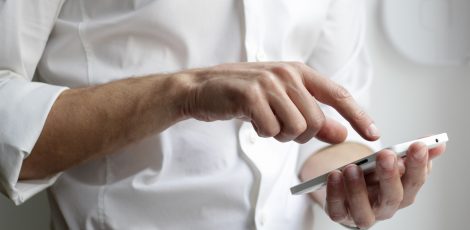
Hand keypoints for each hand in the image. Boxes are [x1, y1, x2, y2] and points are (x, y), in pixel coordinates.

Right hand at [177, 62, 379, 143]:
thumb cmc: (243, 95)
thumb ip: (313, 117)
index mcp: (298, 72)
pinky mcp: (250, 95)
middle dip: (299, 134)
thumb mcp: (282, 102)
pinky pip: (271, 130)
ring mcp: (269, 83)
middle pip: (315, 121)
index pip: (338, 95)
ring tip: (264, 121)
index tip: (373, 134)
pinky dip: (262, 133)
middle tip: (279, 126)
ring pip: (295, 128)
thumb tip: (341, 134)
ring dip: (280, 134)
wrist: (203, 88)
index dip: (358, 115)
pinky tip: (251, 120)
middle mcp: (287, 74)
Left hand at [324, 142, 445, 228]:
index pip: (415, 181)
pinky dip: (335, 194)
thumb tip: (438, 142)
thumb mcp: (392, 162)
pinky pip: (337, 210)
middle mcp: (385, 207)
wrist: (349, 190)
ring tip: (352, 168)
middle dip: (390, 176)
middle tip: (386, 155)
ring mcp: (362, 214)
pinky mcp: (340, 214)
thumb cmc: (373, 176)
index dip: (418, 165)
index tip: (418, 145)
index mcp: (402, 192)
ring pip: (364, 210)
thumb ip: (411, 153)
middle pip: (392, 197)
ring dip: (358, 189)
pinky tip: (334, 176)